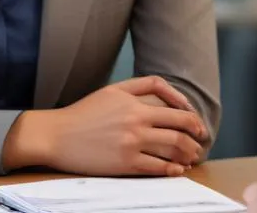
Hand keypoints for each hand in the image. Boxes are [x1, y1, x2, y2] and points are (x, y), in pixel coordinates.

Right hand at [4, 76, 207, 176]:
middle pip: (179, 129)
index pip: (175, 108)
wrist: (57, 136)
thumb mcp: (112, 90)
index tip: (197, 125)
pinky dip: (172, 170)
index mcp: (134, 103)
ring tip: (190, 158)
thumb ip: (141, 86)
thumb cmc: (83, 113)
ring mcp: (132, 144)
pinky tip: (177, 170)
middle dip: (195, 138)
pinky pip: (158, 168)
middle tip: (199, 144)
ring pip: (172, 149)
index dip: (192, 118)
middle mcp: (136, 122)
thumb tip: (170, 94)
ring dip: (187, 155)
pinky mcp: (125, 163)